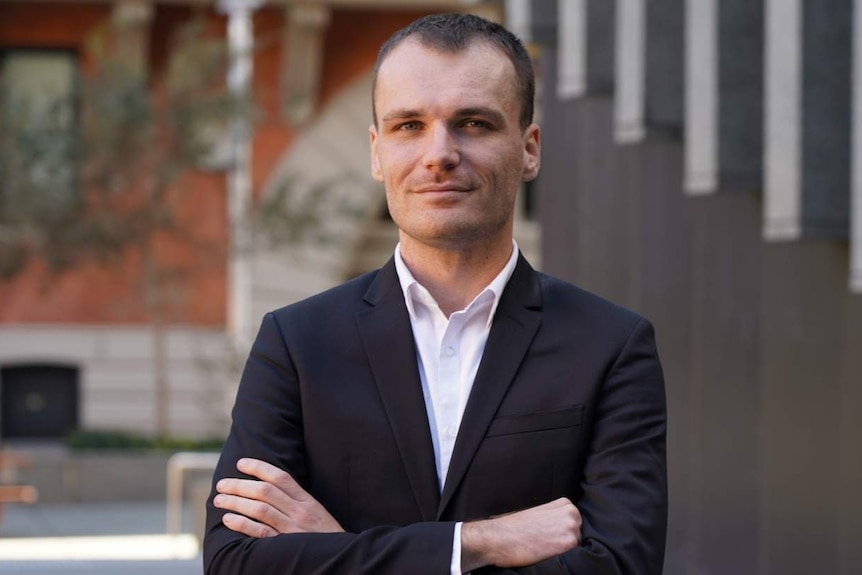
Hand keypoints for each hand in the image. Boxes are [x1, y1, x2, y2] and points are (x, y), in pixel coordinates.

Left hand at [214, 458, 343, 537]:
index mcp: (307, 501)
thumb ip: (297, 502)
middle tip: (222, 484)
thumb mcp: (317, 514)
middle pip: (265, 491)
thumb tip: (270, 489)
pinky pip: (261, 532)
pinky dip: (243, 524)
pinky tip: (229, 519)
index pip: (281, 477)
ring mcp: (293, 529)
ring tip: (219, 499)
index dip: (259, 467)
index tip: (241, 463)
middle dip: (240, 485)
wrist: (341, 558)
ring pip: (260, 509)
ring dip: (236, 502)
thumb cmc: (325, 537)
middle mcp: (300, 512)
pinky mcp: (286, 546)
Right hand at [461, 497, 581, 570]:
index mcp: (565, 504)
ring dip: (565, 550)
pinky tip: (546, 554)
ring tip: (545, 549)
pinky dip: (562, 558)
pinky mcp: (569, 543)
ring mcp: (571, 527)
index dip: (564, 532)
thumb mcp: (539, 514)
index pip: (576, 524)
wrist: (499, 537)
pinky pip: (574, 556)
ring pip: (577, 546)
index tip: (552, 536)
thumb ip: (556, 517)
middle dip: (567, 541)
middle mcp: (571, 513)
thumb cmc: (515, 527)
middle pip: (580, 534)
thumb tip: (566, 530)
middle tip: (547, 544)